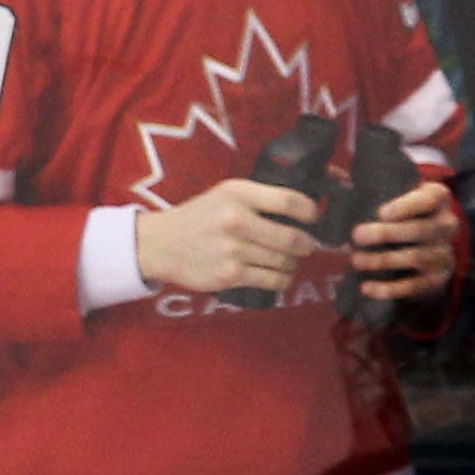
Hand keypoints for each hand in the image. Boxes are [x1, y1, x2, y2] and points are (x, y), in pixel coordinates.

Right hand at [133, 177, 324, 299]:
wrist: (160, 244)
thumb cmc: (198, 217)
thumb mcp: (225, 193)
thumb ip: (258, 198)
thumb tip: (300, 209)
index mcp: (237, 194)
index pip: (289, 201)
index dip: (310, 211)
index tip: (313, 217)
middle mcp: (236, 221)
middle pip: (291, 237)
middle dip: (307, 244)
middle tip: (308, 245)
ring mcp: (233, 250)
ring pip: (283, 261)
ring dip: (293, 263)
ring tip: (290, 261)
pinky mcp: (229, 275)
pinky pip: (271, 280)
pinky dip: (283, 279)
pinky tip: (282, 276)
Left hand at [350, 178, 458, 302]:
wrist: (426, 249)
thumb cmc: (403, 216)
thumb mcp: (398, 197)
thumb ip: (375, 190)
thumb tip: (334, 181)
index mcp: (438, 198)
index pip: (429, 199)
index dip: (406, 206)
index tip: (380, 212)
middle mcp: (447, 224)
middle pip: (420, 230)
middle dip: (387, 233)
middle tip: (356, 235)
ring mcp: (444, 253)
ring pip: (416, 257)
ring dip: (382, 260)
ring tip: (356, 260)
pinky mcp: (437, 279)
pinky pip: (414, 286)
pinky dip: (389, 288)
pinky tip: (366, 287)